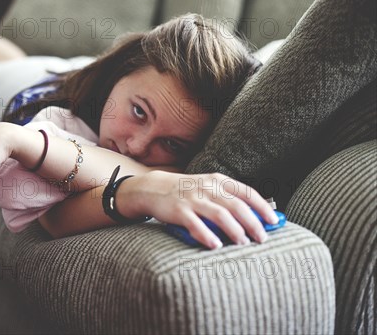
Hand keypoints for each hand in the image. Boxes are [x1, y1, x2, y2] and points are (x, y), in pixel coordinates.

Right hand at [121, 171, 279, 248]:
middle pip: (237, 207)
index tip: (273, 221)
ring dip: (235, 231)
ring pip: (220, 215)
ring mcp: (193, 199)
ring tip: (243, 244)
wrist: (154, 188)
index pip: (247, 193)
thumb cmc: (186, 191)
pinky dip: (207, 236)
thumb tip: (255, 217)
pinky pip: (196, 225)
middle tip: (261, 238)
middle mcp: (207, 188)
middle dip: (253, 224)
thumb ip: (227, 198)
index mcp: (218, 181)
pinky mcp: (179, 210)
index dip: (262, 207)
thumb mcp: (208, 187)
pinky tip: (216, 245)